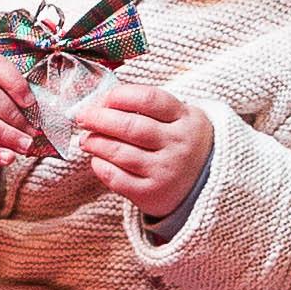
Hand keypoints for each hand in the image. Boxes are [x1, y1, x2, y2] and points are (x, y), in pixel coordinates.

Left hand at [75, 79, 209, 225]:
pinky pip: (117, 179)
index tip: (103, 99)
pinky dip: (101, 166)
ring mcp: (166, 171)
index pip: (149, 99)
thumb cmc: (181, 142)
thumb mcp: (180, 118)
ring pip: (121, 153)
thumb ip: (149, 107)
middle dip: (99, 119)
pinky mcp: (152, 193)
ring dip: (96, 143)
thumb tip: (100, 103)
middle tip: (83, 117)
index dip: (120, 96)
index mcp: (186, 119)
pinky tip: (97, 159)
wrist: (208, 182)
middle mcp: (178, 144)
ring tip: (86, 139)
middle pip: (131, 127)